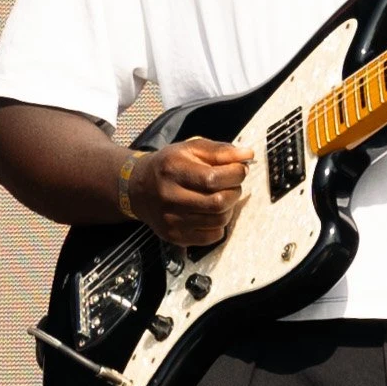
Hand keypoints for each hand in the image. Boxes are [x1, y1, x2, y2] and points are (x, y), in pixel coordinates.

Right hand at [117, 132, 246, 249]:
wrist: (139, 188)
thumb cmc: (169, 166)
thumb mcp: (191, 149)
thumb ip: (220, 151)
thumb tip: (247, 154)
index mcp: (173, 170)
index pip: (213, 178)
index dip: (235, 174)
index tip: (239, 170)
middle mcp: (169, 197)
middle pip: (218, 202)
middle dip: (234, 191)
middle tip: (232, 184)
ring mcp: (171, 220)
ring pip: (218, 221)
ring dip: (228, 208)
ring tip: (221, 197)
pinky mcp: (174, 236)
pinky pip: (211, 237)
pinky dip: (219, 224)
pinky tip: (211, 212)